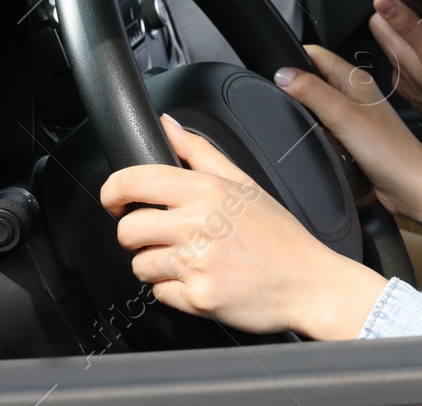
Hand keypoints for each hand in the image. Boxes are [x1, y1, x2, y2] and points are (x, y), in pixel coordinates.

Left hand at [101, 115, 388, 339]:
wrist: (309, 283)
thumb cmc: (279, 236)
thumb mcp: (245, 183)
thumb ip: (200, 152)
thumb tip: (168, 125)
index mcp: (207, 190)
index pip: (132, 181)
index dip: (112, 192)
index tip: (116, 201)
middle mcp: (198, 222)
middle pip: (127, 230)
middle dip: (138, 237)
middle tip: (166, 237)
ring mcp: (197, 262)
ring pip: (139, 265)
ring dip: (158, 266)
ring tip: (193, 261)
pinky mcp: (197, 297)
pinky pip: (160, 294)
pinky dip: (176, 292)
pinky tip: (203, 281)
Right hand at [275, 45, 421, 232]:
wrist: (410, 187)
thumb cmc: (389, 151)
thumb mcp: (344, 115)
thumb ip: (313, 91)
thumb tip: (282, 73)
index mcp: (355, 79)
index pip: (317, 55)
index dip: (294, 59)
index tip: (273, 73)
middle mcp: (355, 94)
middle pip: (315, 78)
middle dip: (294, 85)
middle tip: (276, 99)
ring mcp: (354, 116)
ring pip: (317, 104)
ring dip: (303, 110)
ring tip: (289, 119)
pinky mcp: (352, 138)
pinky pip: (324, 127)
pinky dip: (313, 130)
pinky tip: (307, 138)